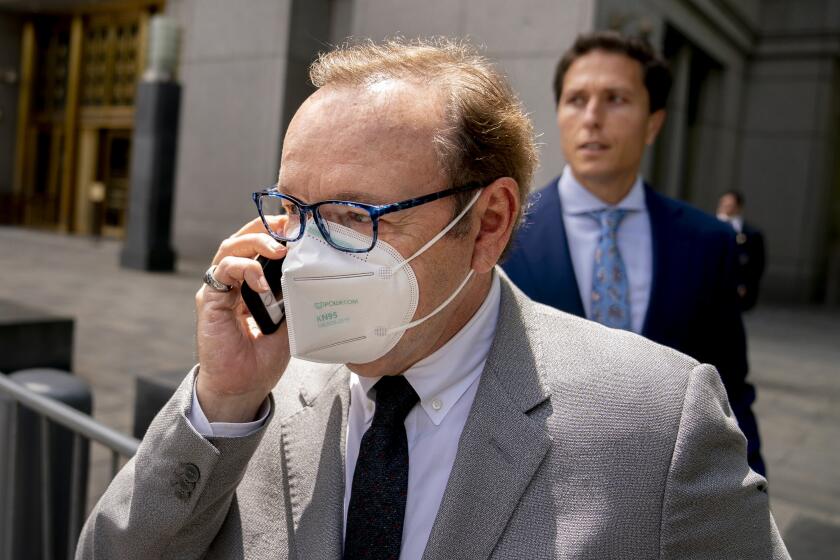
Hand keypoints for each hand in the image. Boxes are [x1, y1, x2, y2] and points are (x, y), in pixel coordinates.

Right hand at [195, 217, 288, 422]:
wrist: (243, 387)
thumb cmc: (263, 357)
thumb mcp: (289, 321)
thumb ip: (294, 296)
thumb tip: (314, 271)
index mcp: (251, 283)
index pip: (259, 246)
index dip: (276, 231)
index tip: (299, 225)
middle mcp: (232, 281)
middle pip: (242, 238)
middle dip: (266, 227)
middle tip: (290, 226)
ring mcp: (219, 289)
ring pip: (230, 248)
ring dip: (255, 242)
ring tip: (279, 249)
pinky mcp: (209, 301)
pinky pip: (223, 271)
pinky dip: (244, 269)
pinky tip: (262, 282)